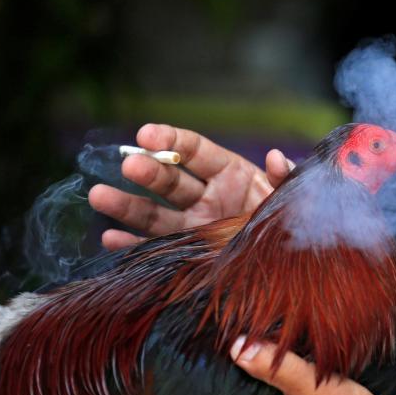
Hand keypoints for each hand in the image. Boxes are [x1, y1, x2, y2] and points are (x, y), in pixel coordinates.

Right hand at [88, 124, 294, 248]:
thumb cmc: (295, 220)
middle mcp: (207, 195)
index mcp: (231, 172)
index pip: (195, 151)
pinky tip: (109, 239)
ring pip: (155, 212)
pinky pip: (156, 248)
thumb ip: (286, 177)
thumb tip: (277, 156)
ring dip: (126, 204)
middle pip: (171, 180)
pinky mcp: (189, 251)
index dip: (170, 139)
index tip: (146, 133)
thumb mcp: (294, 197)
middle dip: (149, 171)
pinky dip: (131, 245)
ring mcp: (195, 224)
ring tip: (98, 195)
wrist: (297, 261)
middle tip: (129, 164)